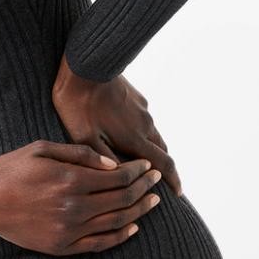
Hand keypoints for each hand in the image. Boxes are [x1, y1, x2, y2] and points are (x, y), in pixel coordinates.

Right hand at [0, 141, 163, 255]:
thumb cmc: (12, 169)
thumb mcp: (43, 148)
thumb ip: (80, 154)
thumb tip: (113, 163)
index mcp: (70, 180)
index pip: (118, 176)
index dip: (137, 170)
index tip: (147, 166)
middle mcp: (73, 207)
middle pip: (122, 199)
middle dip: (144, 187)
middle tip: (155, 180)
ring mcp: (69, 230)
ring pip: (117, 222)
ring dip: (139, 211)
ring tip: (152, 202)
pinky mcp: (62, 246)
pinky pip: (100, 244)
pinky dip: (120, 236)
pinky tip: (133, 227)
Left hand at [51, 52, 182, 196]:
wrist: (86, 65)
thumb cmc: (79, 104)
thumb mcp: (85, 137)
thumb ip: (104, 160)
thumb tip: (123, 179)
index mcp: (134, 138)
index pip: (163, 164)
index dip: (173, 180)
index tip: (178, 193)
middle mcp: (145, 124)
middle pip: (162, 151)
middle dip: (163, 168)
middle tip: (157, 181)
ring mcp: (142, 109)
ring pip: (153, 135)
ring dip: (153, 150)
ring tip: (142, 161)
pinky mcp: (136, 98)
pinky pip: (144, 120)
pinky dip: (142, 133)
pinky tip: (128, 134)